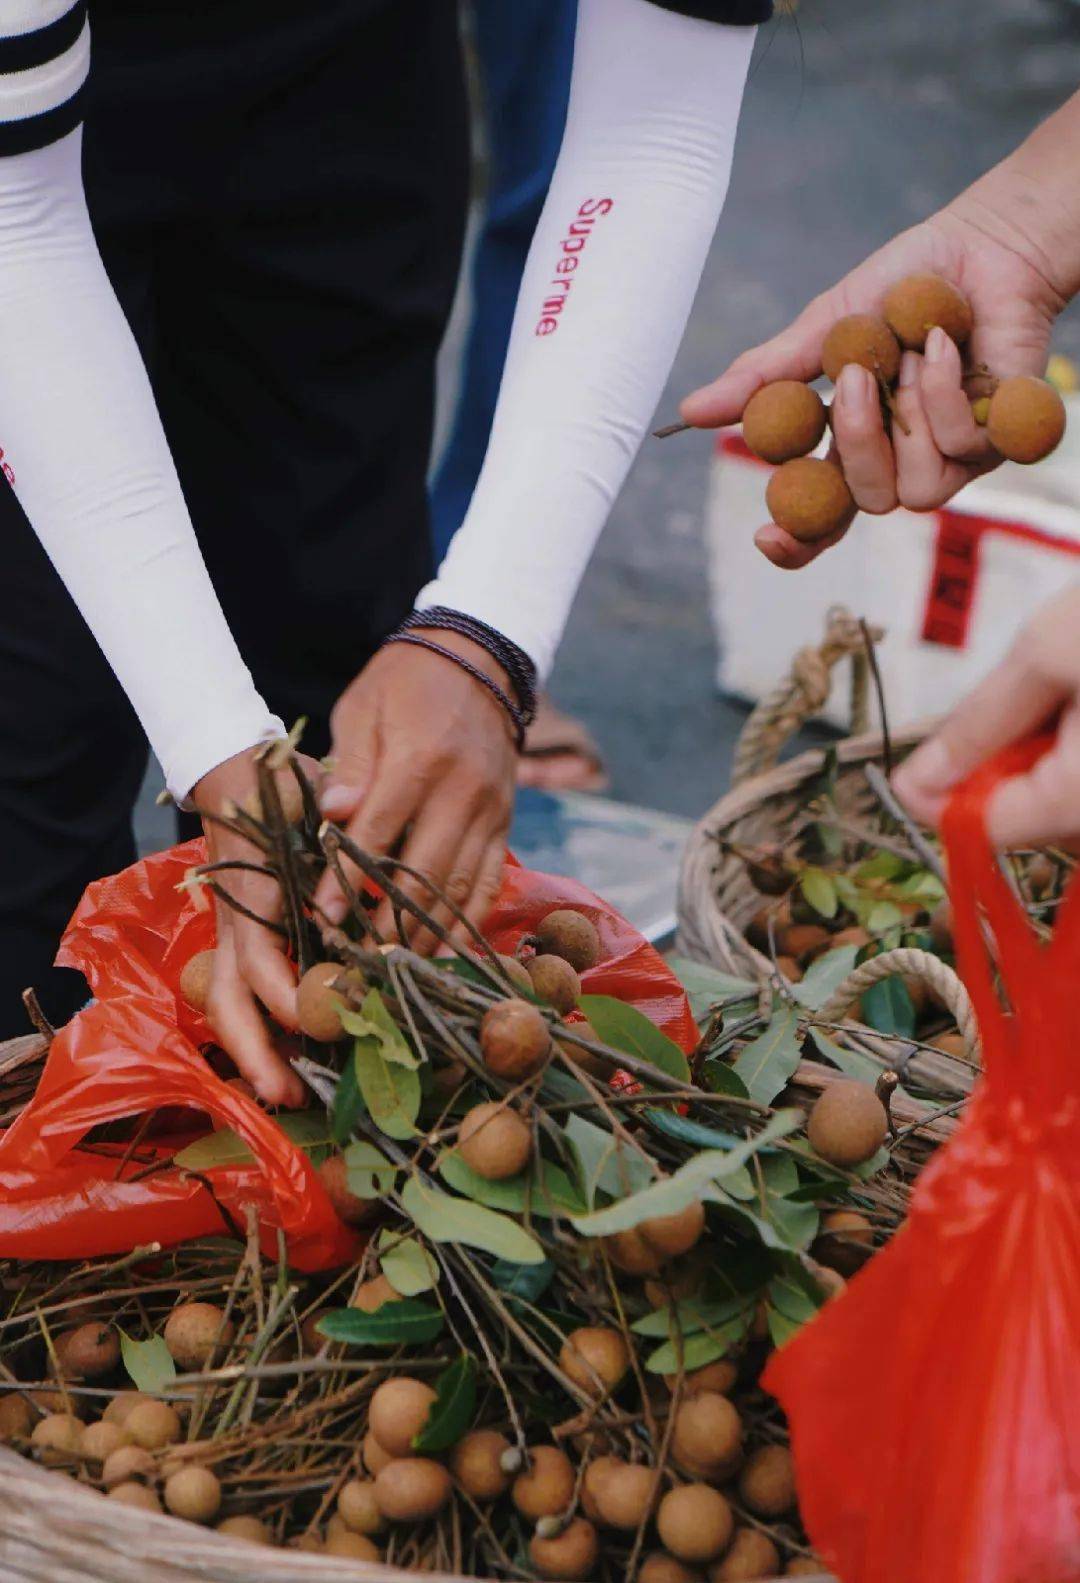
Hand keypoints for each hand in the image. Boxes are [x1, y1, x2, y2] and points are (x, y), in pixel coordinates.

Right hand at [193, 747, 321, 1107]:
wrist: (244, 775)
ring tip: (287, 1092)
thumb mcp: (312, 810)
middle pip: (229, 1002)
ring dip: (255, 1052)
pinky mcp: (247, 943)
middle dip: (255, 1052)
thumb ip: (334, 825)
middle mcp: (238, 928)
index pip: (259, 963)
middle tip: (287, 1094)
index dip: (289, 997)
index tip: (325, 1017)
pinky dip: (265, 1029)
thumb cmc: (285, 792)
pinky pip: (247, 995)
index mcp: (254, 899)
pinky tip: (293, 1058)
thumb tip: (355, 820)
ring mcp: (236, 939)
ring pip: (229, 1006)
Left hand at [313, 634, 517, 955]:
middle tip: (357, 964)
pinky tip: (444, 953)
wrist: (479, 659)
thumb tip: (332, 819)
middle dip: (389, 926)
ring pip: (461, 890)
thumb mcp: (362, 709)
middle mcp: (464, 793)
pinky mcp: (505, 823)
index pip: (379, 835)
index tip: (324, 921)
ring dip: (428, 936)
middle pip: (425, 875)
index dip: (349, 882)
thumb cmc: (404, 683)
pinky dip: (468, 923)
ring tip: (395, 972)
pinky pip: (490, 883)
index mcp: (422, 761)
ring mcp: (492, 811)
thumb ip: (350, 768)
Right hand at [681, 203, 1065, 569]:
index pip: (821, 522)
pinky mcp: (1000, 441)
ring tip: (916, 348)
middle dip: (857, 442)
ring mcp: (954, 459)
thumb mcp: (822, 329)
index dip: (795, 542)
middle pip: (867, 505)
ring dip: (909, 414)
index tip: (766, 535)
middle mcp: (902, 463)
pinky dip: (947, 389)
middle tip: (857, 377)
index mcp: (853, 448)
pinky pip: (963, 447)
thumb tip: (691, 412)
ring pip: (918, 492)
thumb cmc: (904, 285)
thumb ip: (764, 377)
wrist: (982, 244)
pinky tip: (946, 342)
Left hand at [893, 586, 1079, 847]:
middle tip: (1030, 690)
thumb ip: (975, 730)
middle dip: (1002, 766)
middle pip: (1034, 819)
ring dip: (1047, 754)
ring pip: (1068, 801)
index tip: (918, 760)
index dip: (944, 797)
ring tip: (1076, 682)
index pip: (989, 832)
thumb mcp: (1045, 654)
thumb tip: (911, 787)